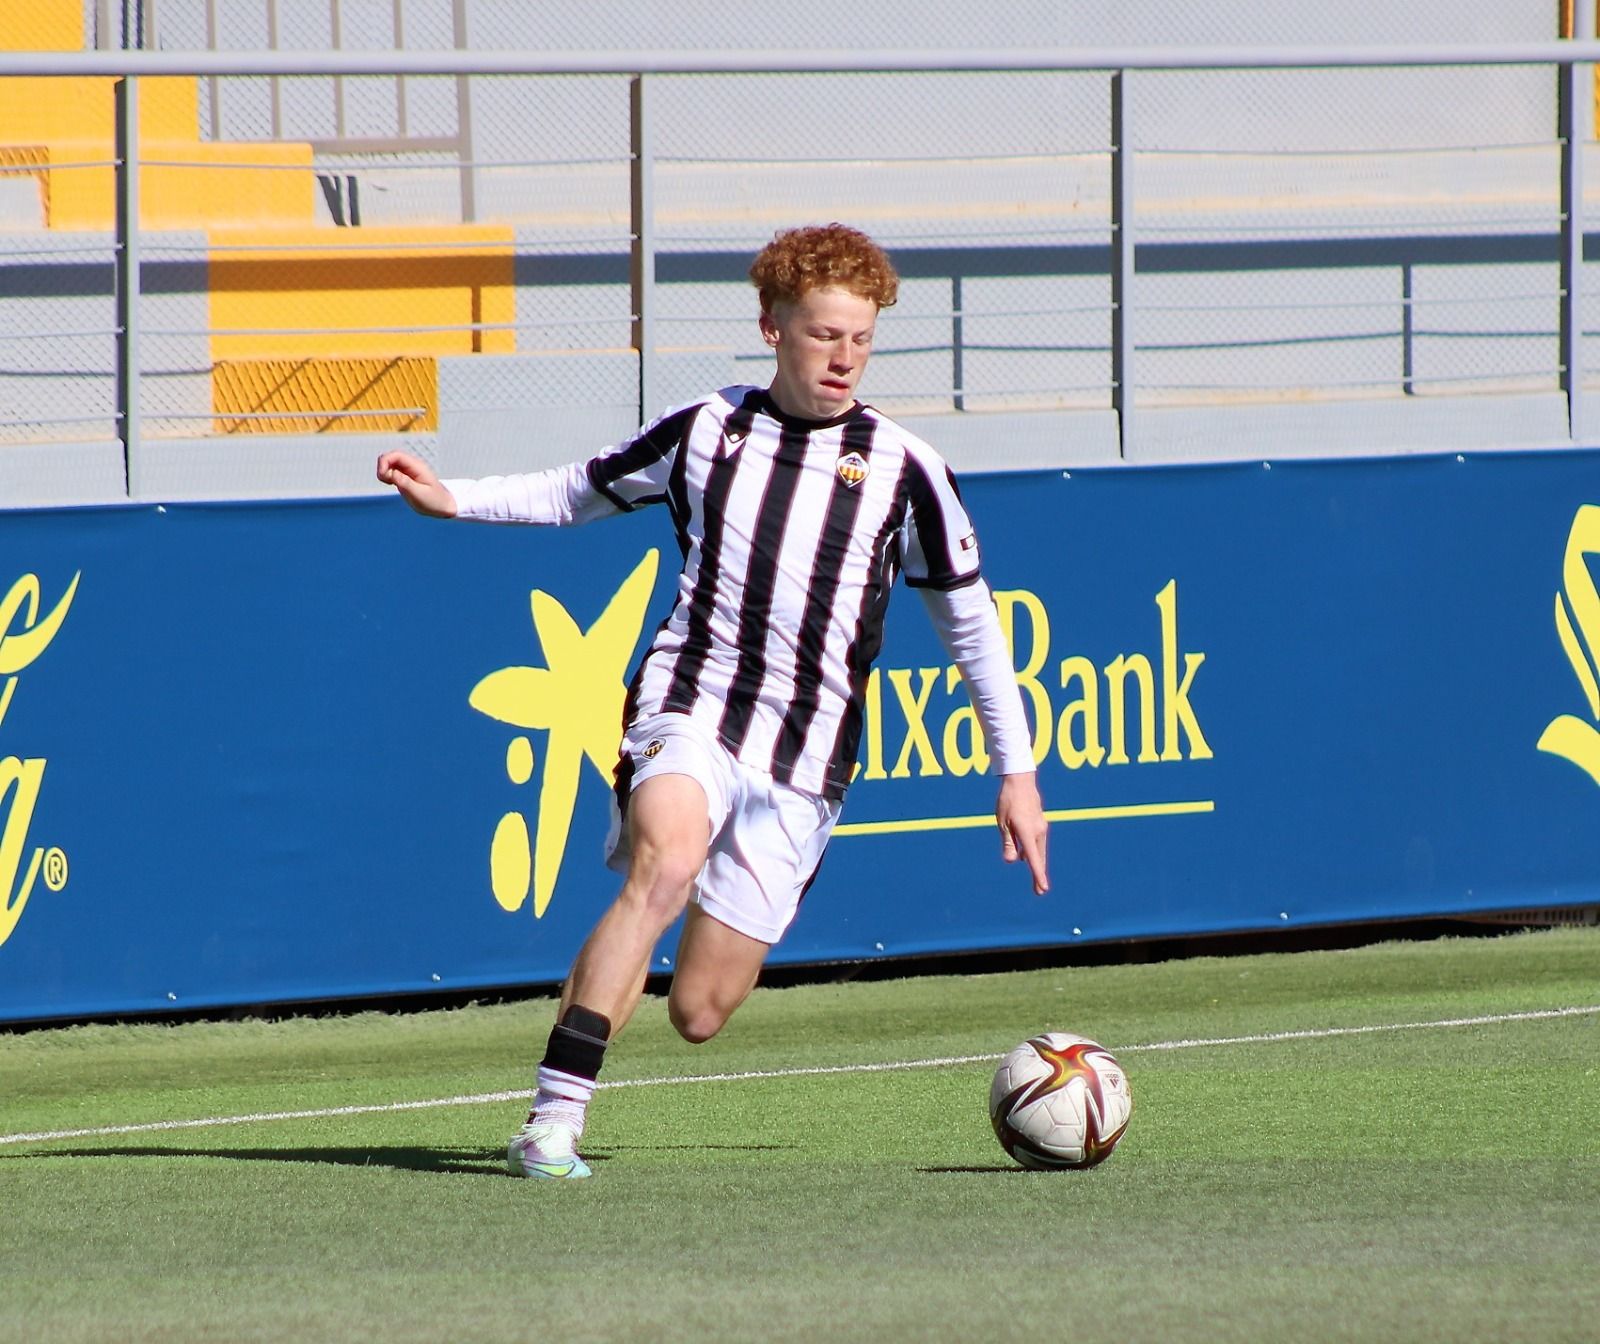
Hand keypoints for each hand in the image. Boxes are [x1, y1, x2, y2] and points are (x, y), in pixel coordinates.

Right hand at [377, 450, 456, 517]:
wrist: (443, 506)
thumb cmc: (434, 501)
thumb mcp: (420, 494)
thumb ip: (405, 483)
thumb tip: (391, 473)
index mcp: (416, 467)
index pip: (396, 455)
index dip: (384, 462)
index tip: (382, 476)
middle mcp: (411, 466)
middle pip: (390, 457)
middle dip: (382, 467)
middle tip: (387, 482)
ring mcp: (407, 470)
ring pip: (389, 464)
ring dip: (384, 472)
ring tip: (390, 484)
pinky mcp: (404, 477)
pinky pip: (391, 471)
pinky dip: (386, 476)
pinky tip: (392, 484)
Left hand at [996, 772, 1048, 894]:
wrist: (1020, 781)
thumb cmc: (1008, 801)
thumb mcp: (1003, 823)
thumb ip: (1008, 843)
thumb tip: (1011, 862)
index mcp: (1027, 833)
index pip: (1033, 858)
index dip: (1038, 875)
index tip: (1043, 888)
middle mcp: (1038, 832)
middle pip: (1039, 857)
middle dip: (1038, 874)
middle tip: (1040, 891)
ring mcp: (1040, 827)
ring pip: (1038, 850)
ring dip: (1036, 864)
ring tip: (1036, 880)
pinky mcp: (1039, 823)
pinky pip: (1036, 842)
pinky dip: (1033, 852)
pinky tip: (1025, 857)